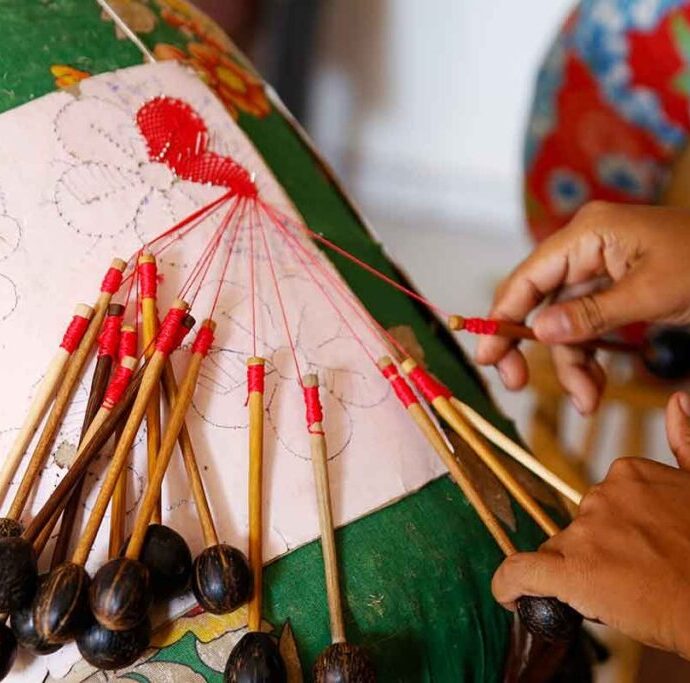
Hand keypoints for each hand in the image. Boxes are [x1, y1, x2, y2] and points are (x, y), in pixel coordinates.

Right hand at [476, 202, 689, 413]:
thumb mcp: (653, 293)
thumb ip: (591, 313)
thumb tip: (539, 332)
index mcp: (588, 235)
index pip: (528, 277)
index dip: (501, 316)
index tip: (486, 355)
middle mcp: (583, 249)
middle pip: (536, 301)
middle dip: (530, 346)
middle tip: (516, 383)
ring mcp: (596, 270)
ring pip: (561, 323)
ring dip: (570, 365)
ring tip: (587, 401)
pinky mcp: (609, 291)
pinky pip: (584, 327)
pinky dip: (588, 359)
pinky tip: (595, 387)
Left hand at [492, 392, 689, 657]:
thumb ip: (684, 442)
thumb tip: (677, 400)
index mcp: (629, 474)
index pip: (602, 505)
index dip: (620, 535)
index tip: (642, 552)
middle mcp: (601, 496)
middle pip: (580, 528)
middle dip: (601, 554)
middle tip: (638, 578)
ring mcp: (583, 533)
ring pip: (560, 553)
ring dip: (581, 575)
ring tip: (626, 596)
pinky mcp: (567, 571)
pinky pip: (520, 573)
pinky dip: (509, 586)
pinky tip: (508, 595)